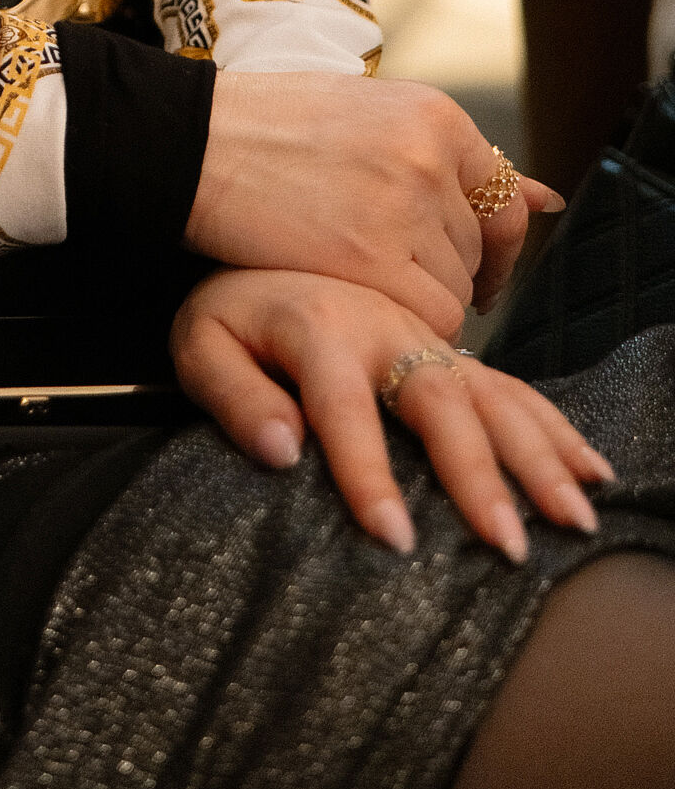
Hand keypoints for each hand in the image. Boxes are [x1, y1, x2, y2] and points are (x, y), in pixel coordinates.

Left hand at [173, 266, 610, 558]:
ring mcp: (425, 335)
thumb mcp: (199, 344)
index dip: (369, 473)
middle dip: (477, 473)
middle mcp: (385, 326)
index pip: (345, 407)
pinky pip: (510, 384)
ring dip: (535, 454)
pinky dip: (553, 426)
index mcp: (319, 326)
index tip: (394, 538)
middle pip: (440, 399)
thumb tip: (283, 451)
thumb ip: (235, 396)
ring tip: (569, 516)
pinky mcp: (448, 347)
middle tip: (505, 543)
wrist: (253, 245)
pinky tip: (588, 470)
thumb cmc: (228, 314)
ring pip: (491, 393)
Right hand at [185, 73, 561, 340]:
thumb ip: (448, 156)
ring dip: (415, 299)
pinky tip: (353, 302)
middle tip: (384, 271)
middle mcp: (428, 157)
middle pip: (476, 250)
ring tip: (352, 278)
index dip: (494, 245)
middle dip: (442, 272)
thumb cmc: (266, 126)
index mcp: (432, 114)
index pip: (507, 197)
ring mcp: (403, 209)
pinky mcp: (371, 261)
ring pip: (453, 290)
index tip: (471, 269)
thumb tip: (548, 196)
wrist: (189, 144)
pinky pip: (427, 320)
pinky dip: (401, 325)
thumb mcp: (367, 112)